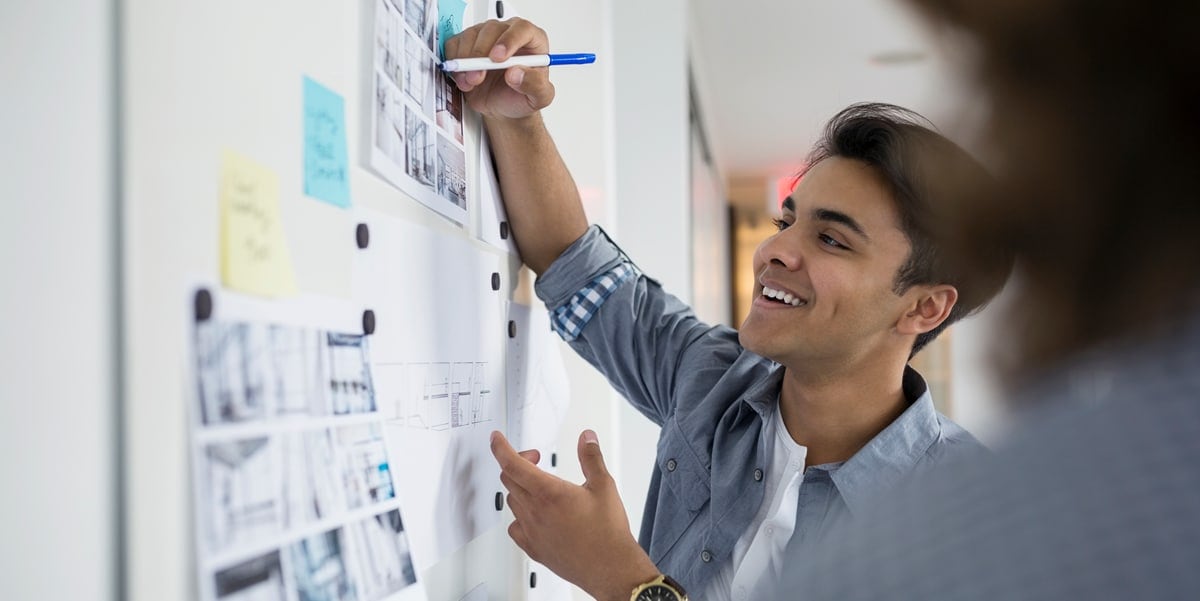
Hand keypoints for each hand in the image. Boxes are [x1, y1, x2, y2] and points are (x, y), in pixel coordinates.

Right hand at [444, 18, 555, 119]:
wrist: (503, 108)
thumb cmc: (521, 97)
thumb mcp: (540, 97)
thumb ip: (535, 85)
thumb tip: (516, 73)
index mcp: (531, 41)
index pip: (522, 29)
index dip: (509, 41)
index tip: (498, 59)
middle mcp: (508, 34)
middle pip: (492, 29)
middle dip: (481, 55)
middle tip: (478, 77)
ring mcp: (486, 37)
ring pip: (471, 35)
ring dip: (466, 61)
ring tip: (472, 82)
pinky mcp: (467, 44)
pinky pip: (455, 44)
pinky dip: (455, 61)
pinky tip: (463, 77)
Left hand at [490, 430, 660, 600]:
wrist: (610, 567)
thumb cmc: (607, 532)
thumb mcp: (604, 486)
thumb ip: (591, 458)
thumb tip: (586, 438)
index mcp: (550, 493)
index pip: (513, 464)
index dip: (501, 448)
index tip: (497, 439)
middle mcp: (536, 512)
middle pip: (509, 480)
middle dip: (518, 463)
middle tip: (535, 459)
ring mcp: (532, 532)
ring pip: (512, 502)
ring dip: (519, 487)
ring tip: (539, 486)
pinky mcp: (534, 548)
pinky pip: (514, 527)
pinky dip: (519, 515)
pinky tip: (533, 515)